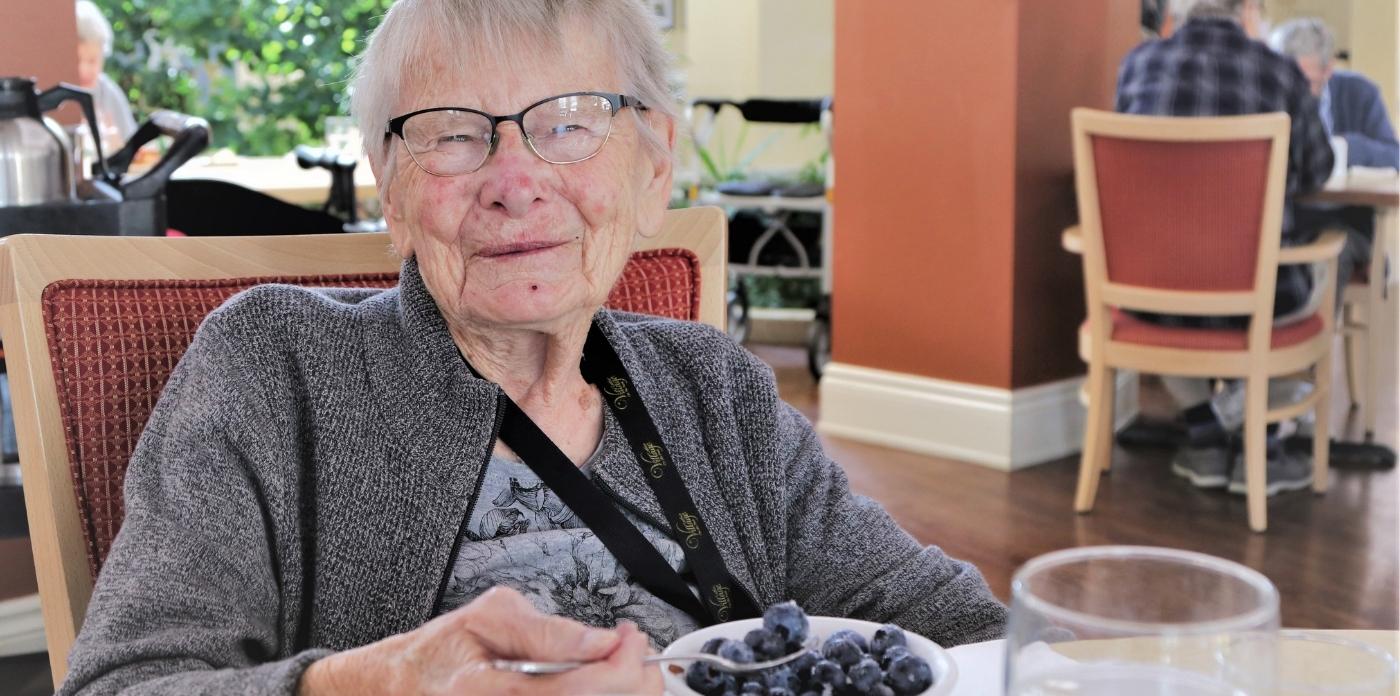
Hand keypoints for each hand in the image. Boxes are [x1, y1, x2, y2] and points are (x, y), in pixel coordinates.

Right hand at [299, 586, 661, 694]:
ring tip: (620, 668)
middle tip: (634, 650)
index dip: (620, 662)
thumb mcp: (484, 618)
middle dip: (632, 681)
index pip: (578, 687)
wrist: (396, 691)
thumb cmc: (436, 657)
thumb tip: (598, 638)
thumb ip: (545, 629)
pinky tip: (600, 689)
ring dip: (621, 694)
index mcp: (489, 689)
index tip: (628, 637)